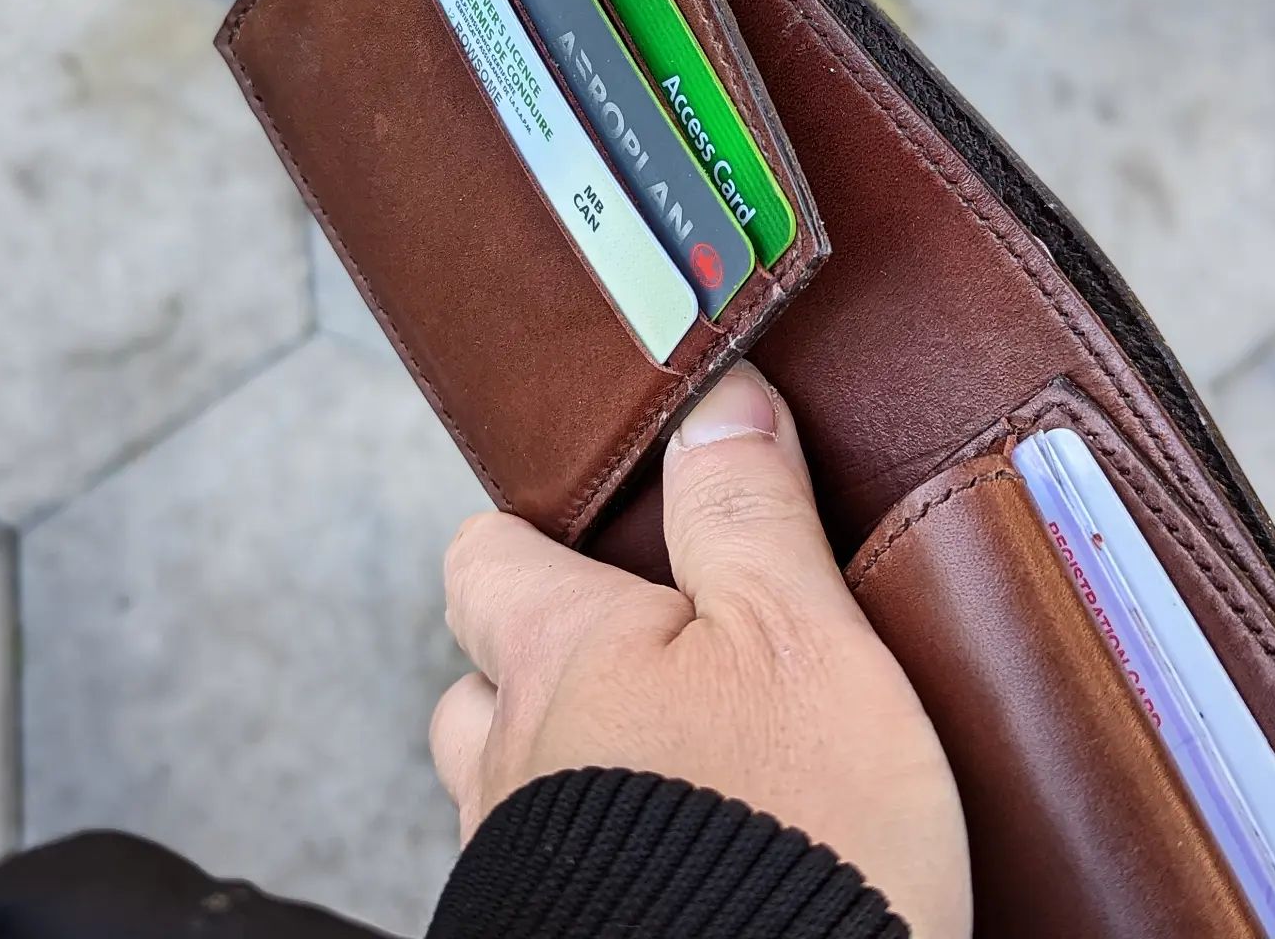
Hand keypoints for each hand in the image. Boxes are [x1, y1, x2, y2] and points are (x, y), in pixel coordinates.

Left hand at [431, 361, 970, 937]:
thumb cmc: (788, 836)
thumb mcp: (797, 636)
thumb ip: (747, 511)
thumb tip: (719, 399)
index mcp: (557, 657)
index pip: (482, 557)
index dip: (529, 536)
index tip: (595, 532)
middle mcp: (510, 761)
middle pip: (477, 680)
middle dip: (541, 659)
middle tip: (652, 653)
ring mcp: (520, 870)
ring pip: (508, 787)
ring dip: (568, 765)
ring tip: (677, 764)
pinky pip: (552, 875)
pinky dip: (601, 851)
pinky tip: (684, 861)